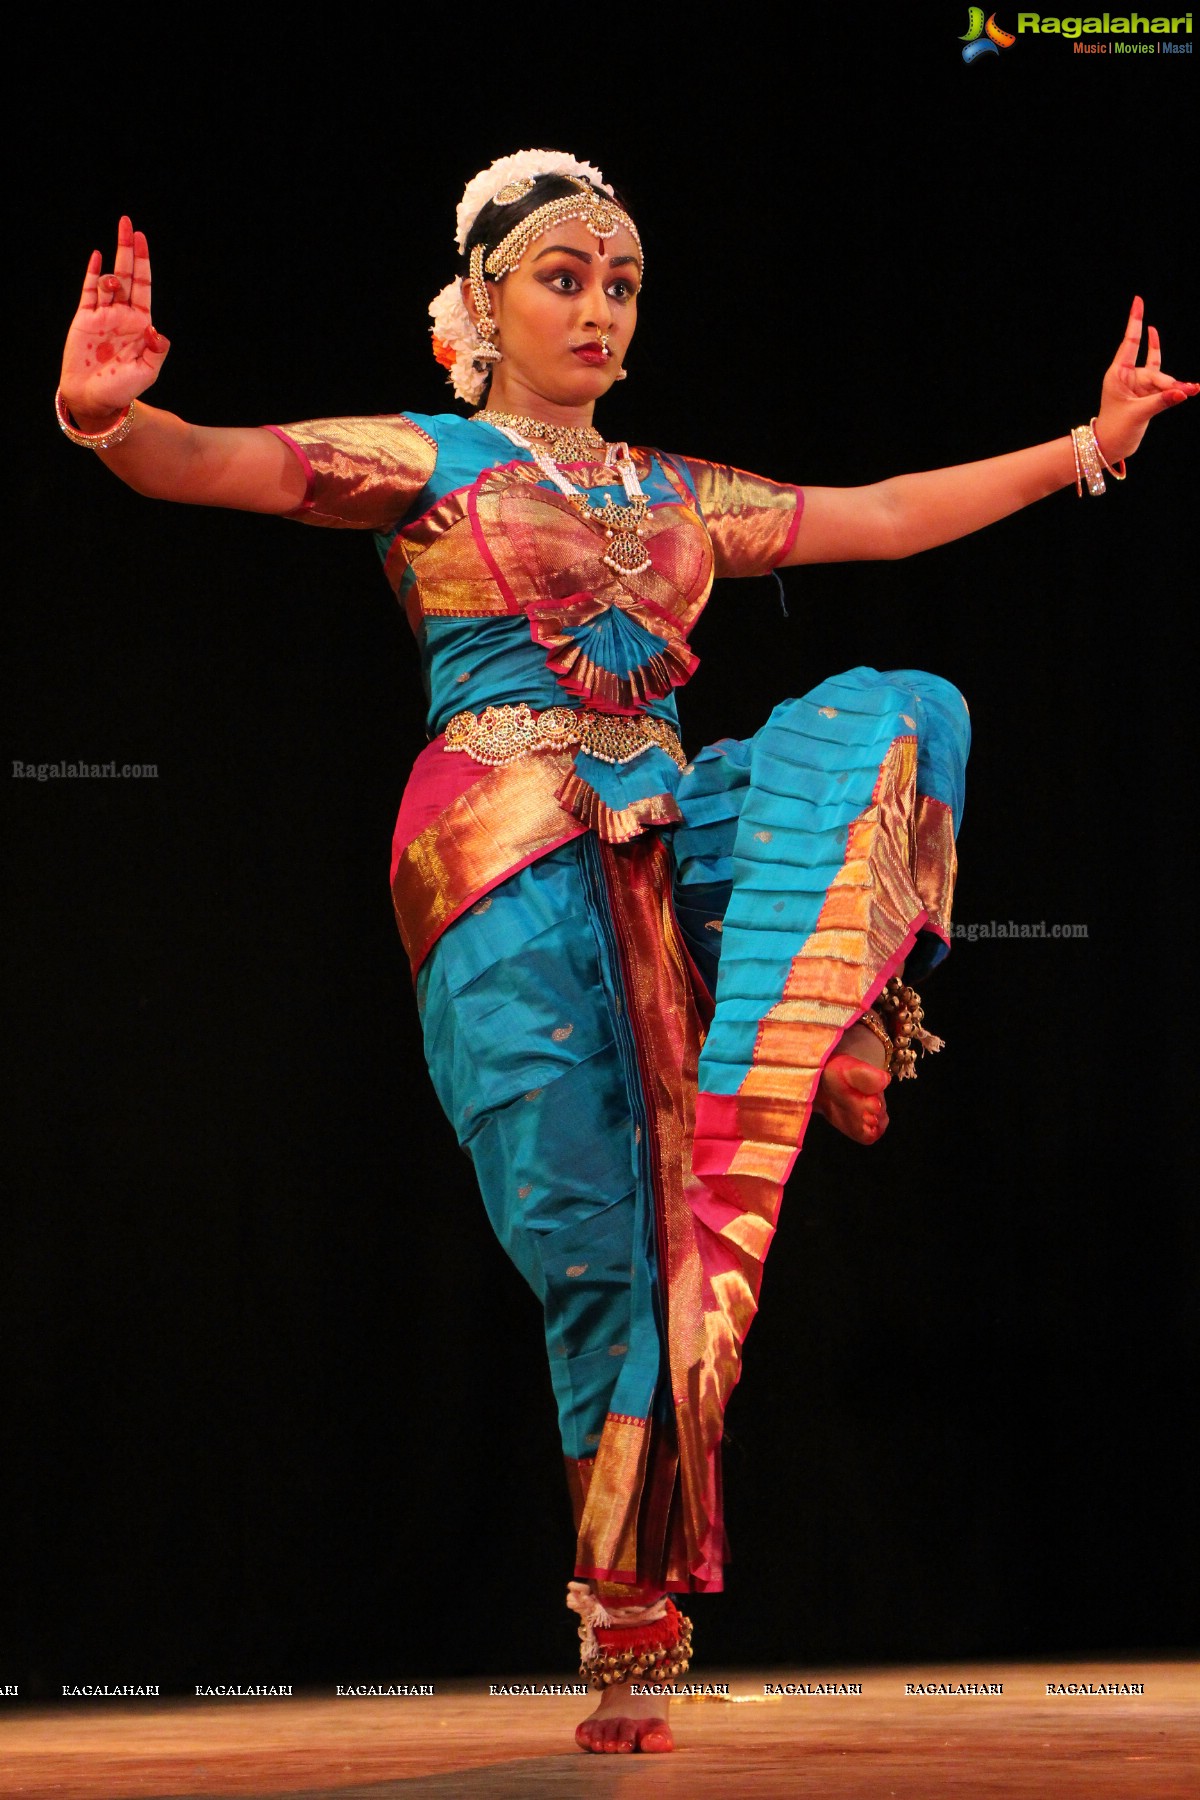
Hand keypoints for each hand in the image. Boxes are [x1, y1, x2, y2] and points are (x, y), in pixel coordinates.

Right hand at [59, 216, 169, 425]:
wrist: (95, 399)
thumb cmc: (123, 389)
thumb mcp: (147, 372)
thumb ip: (156, 351)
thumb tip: (157, 331)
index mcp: (140, 324)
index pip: (144, 286)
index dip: (143, 262)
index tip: (142, 239)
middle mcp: (122, 315)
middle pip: (127, 275)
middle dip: (127, 249)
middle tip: (127, 223)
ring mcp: (103, 316)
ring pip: (108, 282)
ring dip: (112, 271)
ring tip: (114, 268)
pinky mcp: (84, 319)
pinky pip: (88, 292)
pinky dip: (92, 274)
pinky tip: (96, 258)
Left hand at [1093, 297, 1196, 463]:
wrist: (1112, 446)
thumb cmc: (1116, 429)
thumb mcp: (1138, 414)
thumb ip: (1161, 401)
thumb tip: (1183, 392)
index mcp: (1117, 374)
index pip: (1130, 342)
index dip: (1135, 321)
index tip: (1138, 301)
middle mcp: (1128, 376)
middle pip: (1153, 369)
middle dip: (1167, 382)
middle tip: (1184, 390)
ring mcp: (1139, 385)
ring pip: (1162, 379)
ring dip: (1174, 388)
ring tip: (1191, 391)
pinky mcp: (1148, 394)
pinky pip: (1166, 385)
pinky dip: (1176, 388)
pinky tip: (1189, 387)